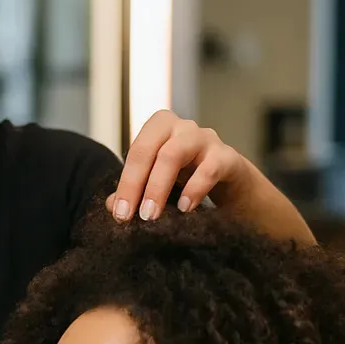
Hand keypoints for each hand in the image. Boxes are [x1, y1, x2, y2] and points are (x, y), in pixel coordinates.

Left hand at [106, 109, 248, 221]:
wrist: (233, 182)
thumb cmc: (189, 177)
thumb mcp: (158, 184)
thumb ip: (134, 192)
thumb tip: (111, 206)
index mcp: (159, 128)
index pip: (136, 151)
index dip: (125, 183)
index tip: (120, 215)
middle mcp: (181, 127)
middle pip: (150, 149)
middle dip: (137, 184)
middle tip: (132, 216)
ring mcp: (205, 138)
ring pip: (174, 153)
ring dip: (158, 186)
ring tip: (152, 215)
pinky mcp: (227, 156)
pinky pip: (209, 168)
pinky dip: (194, 189)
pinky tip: (185, 209)